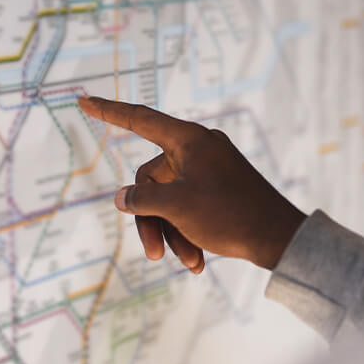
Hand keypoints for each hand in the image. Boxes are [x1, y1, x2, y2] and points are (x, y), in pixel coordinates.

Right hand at [78, 96, 306, 271]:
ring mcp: (209, 169)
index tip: (83, 100)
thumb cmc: (230, 215)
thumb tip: (123, 197)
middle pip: (151, 180)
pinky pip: (188, 207)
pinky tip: (197, 261)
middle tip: (153, 254)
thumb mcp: (176, 207)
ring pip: (169, 200)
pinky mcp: (218, 189)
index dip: (108, 111)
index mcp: (188, 140)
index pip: (138, 119)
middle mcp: (197, 149)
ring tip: (188, 263)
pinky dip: (188, 232)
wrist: (279, 238)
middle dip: (152, 220)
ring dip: (172, 233)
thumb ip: (142, 198)